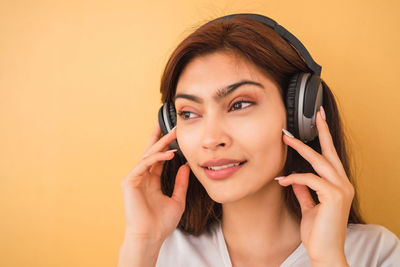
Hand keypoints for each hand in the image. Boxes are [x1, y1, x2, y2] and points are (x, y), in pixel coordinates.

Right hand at [120, 122, 189, 243]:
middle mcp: (142, 177)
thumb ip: (181, 183)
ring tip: (173, 134)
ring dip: (160, 144)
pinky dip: (156, 157)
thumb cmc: (161, 223)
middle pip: (151, 153)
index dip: (167, 147)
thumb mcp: (177, 200)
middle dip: (161, 138)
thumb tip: (186, 166)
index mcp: (151, 181)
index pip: (158, 159)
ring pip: (147, 155)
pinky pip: (144, 164)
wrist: (150, 237)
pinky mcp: (129, 182)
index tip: (176, 136)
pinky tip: (169, 153)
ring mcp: (134, 179)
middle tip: (171, 126)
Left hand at [275, 107, 353, 265]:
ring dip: (300, 149)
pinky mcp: (333, 196)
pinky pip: (309, 179)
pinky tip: (282, 180)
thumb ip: (305, 191)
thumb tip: (295, 178)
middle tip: (314, 114)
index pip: (331, 157)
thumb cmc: (318, 232)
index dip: (325, 138)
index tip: (319, 121)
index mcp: (339, 185)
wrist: (324, 252)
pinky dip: (294, 177)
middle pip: (330, 152)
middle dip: (321, 131)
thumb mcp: (309, 206)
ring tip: (285, 139)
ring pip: (319, 162)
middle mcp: (343, 185)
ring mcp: (341, 190)